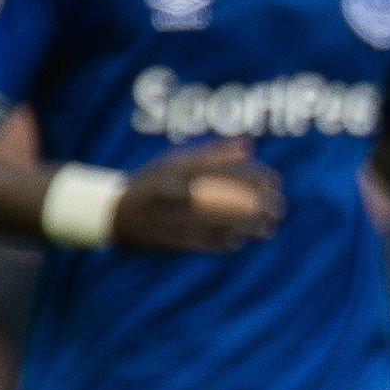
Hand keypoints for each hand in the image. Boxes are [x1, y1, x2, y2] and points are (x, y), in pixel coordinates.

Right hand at [112, 140, 282, 251]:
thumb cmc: (150, 182)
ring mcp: (174, 220)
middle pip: (232, 201)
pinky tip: (239, 241)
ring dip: (251, 229)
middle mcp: (177, 195)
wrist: (110, 212)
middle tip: (280, 208)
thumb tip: (250, 145)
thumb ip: (213, 153)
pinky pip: (206, 245)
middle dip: (262, 206)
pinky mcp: (171, 243)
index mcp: (180, 171)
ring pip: (224, 227)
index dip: (258, 177)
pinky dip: (226, 242)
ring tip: (269, 229)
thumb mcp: (175, 161)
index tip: (276, 182)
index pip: (229, 172)